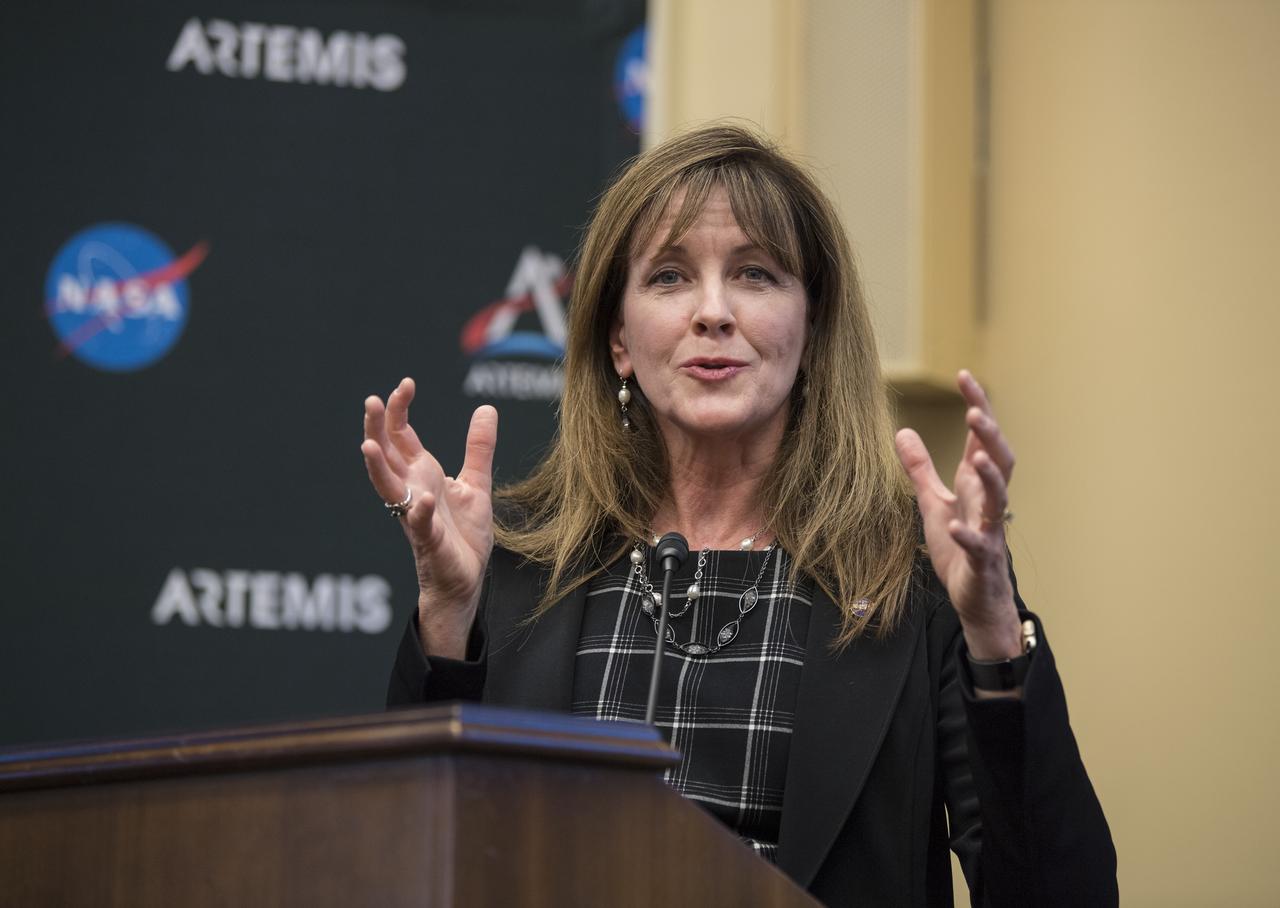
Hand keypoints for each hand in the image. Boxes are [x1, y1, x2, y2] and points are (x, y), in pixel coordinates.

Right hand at [361, 378, 496, 657]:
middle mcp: (412, 491)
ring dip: (377, 467)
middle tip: (372, 401)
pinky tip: (422, 498)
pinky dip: (418, 512)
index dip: (399, 410)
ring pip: (388, 487)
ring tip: (368, 445)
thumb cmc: (463, 535)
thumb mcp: (476, 484)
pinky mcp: (429, 541)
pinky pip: (419, 525)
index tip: (405, 384)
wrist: (466, 580)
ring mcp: (416, 515)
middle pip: (385, 454)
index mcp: (422, 475)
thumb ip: (478, 448)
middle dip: (377, 429)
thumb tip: (487, 408)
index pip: (401, 436)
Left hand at [895, 370, 1020, 660]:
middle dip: (990, 435)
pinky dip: (971, 536)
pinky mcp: (982, 559)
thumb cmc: (958, 547)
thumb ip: (919, 469)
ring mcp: (989, 530)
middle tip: (974, 410)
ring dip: (990, 477)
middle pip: (999, 459)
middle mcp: (988, 502)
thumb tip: (902, 431)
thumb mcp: (932, 502)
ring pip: (1000, 498)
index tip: (963, 375)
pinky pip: (980, 545)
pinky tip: (959, 527)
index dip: (977, 405)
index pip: (980, 438)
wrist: (974, 597)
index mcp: (976, 485)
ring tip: (978, 456)